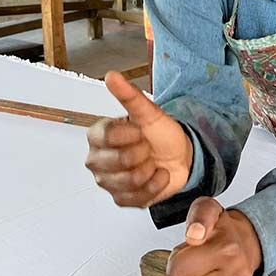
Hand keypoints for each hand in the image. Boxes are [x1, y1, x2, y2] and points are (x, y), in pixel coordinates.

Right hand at [85, 71, 192, 206]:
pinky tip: (157, 175)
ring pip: (131, 180)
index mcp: (98, 135)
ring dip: (151, 169)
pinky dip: (156, 185)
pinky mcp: (121, 199)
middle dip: (143, 152)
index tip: (141, 131)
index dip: (131, 134)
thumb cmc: (160, 134)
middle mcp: (96, 160)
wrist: (179, 157)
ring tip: (152, 162)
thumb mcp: (149, 112)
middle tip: (148, 147)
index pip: (108, 136)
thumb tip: (112, 76)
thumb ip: (130, 95)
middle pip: (120, 160)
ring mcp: (107, 182)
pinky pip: (139, 196)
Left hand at [167, 197, 262, 275]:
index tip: (186, 252)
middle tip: (190, 264)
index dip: (175, 260)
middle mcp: (235, 275)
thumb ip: (199, 216)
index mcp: (228, 250)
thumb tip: (194, 236)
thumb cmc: (221, 228)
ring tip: (195, 275)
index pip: (178, 270)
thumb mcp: (208, 208)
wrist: (246, 243)